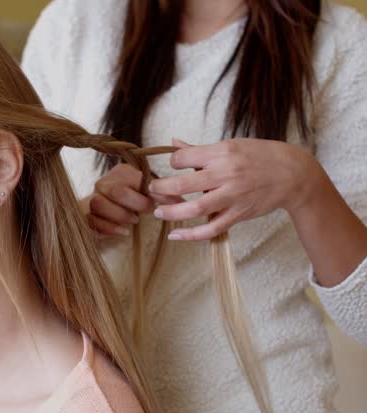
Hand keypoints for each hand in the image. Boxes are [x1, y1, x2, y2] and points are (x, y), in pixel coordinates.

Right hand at [80, 163, 181, 237]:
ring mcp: (92, 198)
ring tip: (133, 221)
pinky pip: (92, 219)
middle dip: (134, 204)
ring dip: (119, 214)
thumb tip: (180, 202)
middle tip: (144, 213)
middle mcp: (104, 182)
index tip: (160, 205)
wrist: (108, 214)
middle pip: (116, 190)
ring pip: (100, 203)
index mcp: (122, 172)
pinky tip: (123, 232)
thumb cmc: (134, 202)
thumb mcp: (150, 195)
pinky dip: (109, 227)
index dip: (149, 193)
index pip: (135, 179)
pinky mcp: (86, 215)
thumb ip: (162, 195)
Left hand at [148, 138, 321, 240]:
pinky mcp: (238, 214)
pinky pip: (212, 228)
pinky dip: (192, 235)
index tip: (172, 167)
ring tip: (159, 212)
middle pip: (184, 184)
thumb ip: (199, 149)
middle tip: (152, 190)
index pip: (184, 158)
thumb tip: (173, 143)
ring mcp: (232, 196)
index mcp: (222, 152)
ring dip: (172, 212)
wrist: (293, 174)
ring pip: (195, 208)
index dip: (173, 162)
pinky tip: (175, 235)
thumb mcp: (231, 145)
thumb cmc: (260, 156)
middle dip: (162, 188)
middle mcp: (226, 174)